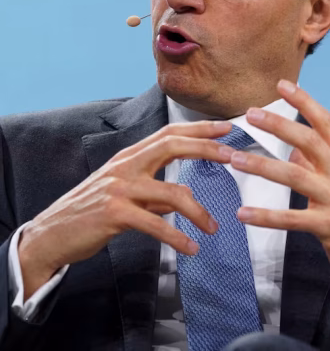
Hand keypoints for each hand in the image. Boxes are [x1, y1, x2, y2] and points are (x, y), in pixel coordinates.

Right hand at [18, 120, 233, 299]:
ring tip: (214, 227)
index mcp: (129, 157)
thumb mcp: (125, 195)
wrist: (50, 235)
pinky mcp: (114, 213)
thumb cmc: (89, 212)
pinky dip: (177, 237)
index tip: (225, 128)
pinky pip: (155, 224)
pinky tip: (191, 247)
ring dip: (198, 212)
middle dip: (206, 148)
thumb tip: (183, 200)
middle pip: (171, 145)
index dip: (198, 129)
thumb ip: (154, 195)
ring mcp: (119, 188)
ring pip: (171, 192)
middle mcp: (125, 166)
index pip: (169, 134)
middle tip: (233, 155)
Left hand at [231, 80, 329, 325]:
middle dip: (279, 125)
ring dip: (263, 166)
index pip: (325, 123)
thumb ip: (317, 167)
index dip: (305, 102)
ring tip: (235, 160)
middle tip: (250, 114)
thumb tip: (293, 150)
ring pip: (296, 176)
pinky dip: (266, 217)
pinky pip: (292, 219)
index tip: (282, 85)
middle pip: (310, 141)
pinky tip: (243, 214)